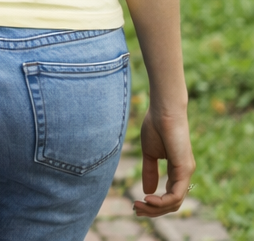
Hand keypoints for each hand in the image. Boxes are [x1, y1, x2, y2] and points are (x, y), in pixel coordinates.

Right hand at [135, 102, 194, 216]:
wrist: (163, 111)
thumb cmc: (155, 127)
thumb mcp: (149, 154)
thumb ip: (149, 171)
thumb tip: (147, 191)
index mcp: (178, 171)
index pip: (169, 196)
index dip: (153, 204)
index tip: (136, 204)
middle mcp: (184, 174)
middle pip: (172, 204)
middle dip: (153, 211)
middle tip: (135, 210)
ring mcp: (186, 172)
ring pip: (175, 202)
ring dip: (156, 208)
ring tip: (139, 205)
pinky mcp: (184, 169)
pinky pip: (176, 194)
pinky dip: (162, 201)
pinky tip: (148, 198)